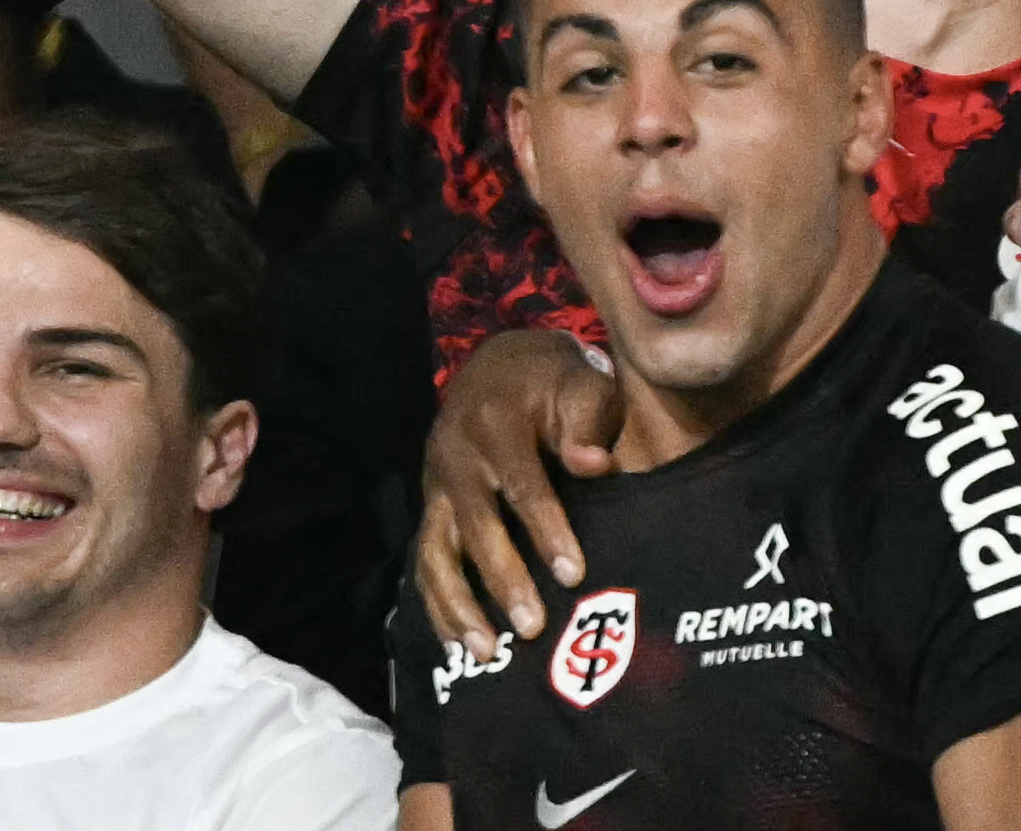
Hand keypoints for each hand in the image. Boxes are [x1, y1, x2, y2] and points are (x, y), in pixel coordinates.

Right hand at [409, 324, 612, 652]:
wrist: (499, 368)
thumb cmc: (553, 383)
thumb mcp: (578, 382)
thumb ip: (587, 419)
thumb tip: (594, 465)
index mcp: (494, 424)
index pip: (522, 485)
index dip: (547, 530)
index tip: (573, 575)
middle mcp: (455, 456)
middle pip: (475, 526)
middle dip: (502, 578)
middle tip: (531, 627)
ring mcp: (437, 485)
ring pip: (436, 549)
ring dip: (458, 603)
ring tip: (485, 652)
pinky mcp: (433, 507)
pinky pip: (426, 560)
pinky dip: (439, 604)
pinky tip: (459, 644)